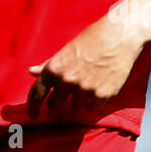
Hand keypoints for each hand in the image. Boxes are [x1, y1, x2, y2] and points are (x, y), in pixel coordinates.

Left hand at [27, 14, 146, 119]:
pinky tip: (99, 89)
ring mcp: (85, 89)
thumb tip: (32, 71)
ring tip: (87, 86)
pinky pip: (93, 108)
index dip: (32, 107)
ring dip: (79, 102)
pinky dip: (94, 103)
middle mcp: (67, 81)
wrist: (119, 37)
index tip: (32, 114)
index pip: (36, 94)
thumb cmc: (92, 39)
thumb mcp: (66, 50)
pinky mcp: (102, 95)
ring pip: (75, 108)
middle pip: (54, 106)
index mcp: (55, 68)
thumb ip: (49, 64)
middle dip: (56, 106)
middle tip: (61, 102)